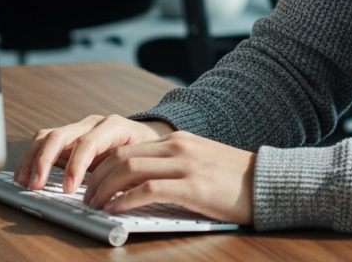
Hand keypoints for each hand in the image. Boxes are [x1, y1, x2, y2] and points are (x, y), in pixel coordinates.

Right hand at [14, 114, 173, 192]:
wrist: (148, 138)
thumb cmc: (145, 152)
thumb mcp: (141, 163)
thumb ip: (127, 176)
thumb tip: (115, 197)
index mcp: (115, 127)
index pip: (89, 142)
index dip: (76, 166)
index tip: (70, 190)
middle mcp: (94, 124)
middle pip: (62, 134)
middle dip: (45, 160)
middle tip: (36, 185)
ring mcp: (79, 128)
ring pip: (49, 135)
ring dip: (33, 159)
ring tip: (24, 182)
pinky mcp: (69, 137)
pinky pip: (45, 141)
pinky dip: (32, 157)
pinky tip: (24, 175)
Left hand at [83, 129, 254, 225]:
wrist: (266, 182)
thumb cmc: (233, 180)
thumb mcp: (200, 164)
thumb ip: (173, 168)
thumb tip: (139, 187)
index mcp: (178, 141)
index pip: (128, 148)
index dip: (102, 167)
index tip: (90, 185)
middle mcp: (178, 147)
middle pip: (122, 156)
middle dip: (96, 178)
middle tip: (85, 198)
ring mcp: (185, 165)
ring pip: (129, 169)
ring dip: (105, 189)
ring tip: (94, 206)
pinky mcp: (193, 186)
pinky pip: (149, 190)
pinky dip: (125, 200)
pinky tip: (115, 211)